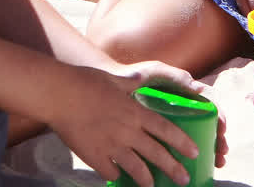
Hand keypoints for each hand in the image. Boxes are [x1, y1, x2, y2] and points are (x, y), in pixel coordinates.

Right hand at [44, 61, 226, 186]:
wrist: (59, 94)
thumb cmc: (86, 81)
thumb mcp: (115, 79)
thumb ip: (132, 82)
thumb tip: (141, 77)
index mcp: (135, 112)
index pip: (166, 130)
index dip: (182, 143)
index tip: (194, 152)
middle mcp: (127, 131)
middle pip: (157, 155)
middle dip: (173, 169)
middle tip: (184, 180)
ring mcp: (111, 146)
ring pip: (137, 169)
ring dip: (147, 180)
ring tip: (151, 186)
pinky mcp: (95, 156)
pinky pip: (111, 173)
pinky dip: (116, 175)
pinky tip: (116, 175)